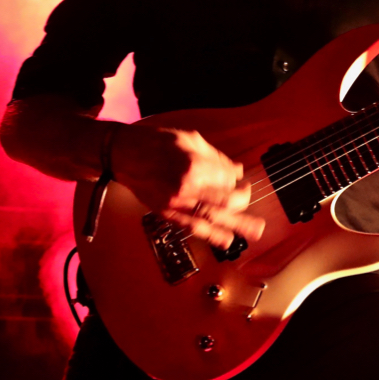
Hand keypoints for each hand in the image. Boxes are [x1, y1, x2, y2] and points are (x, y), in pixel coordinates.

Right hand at [109, 126, 264, 248]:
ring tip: (255, 231)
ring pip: (213, 216)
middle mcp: (188, 186)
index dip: (234, 176)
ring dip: (236, 225)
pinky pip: (193, 226)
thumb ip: (216, 156)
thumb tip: (237, 170)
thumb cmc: (156, 142)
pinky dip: (211, 234)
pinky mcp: (167, 213)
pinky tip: (227, 240)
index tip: (235, 175)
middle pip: (225, 199)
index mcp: (195, 164)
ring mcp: (177, 202)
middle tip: (247, 196)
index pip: (227, 176)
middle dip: (241, 199)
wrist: (123, 155)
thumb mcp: (190, 139)